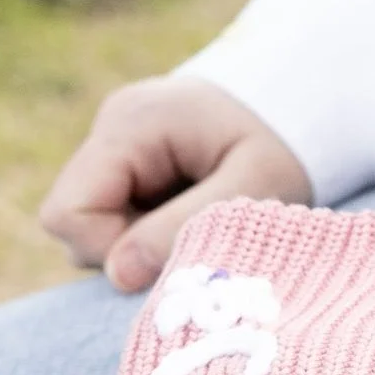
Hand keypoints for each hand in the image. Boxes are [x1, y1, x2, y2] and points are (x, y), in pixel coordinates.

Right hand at [40, 77, 311, 291]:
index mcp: (131, 124)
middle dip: (129, 249)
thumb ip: (184, 227)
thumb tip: (118, 275)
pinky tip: (191, 212)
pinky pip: (116, 217)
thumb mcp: (253, 185)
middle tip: (195, 234)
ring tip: (201, 218)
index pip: (69, 213)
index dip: (110, 251)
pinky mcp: (128, 164)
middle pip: (74, 222)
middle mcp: (110, 129)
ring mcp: (115, 145)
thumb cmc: (285, 142)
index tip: (172, 253)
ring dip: (143, 242)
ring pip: (93, 227)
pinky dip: (151, 232)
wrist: (305, 98)